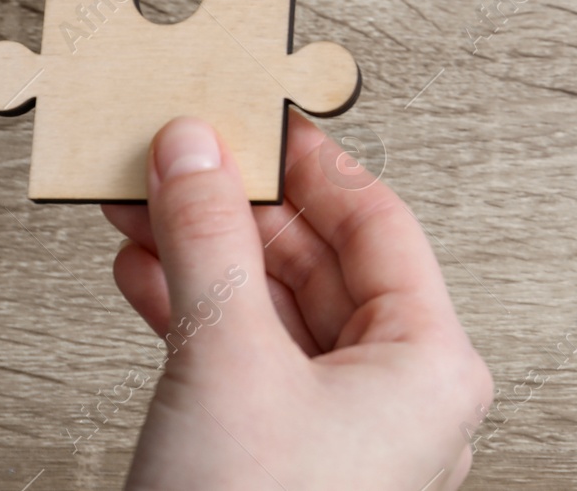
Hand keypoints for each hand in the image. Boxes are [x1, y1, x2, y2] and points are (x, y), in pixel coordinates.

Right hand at [102, 114, 492, 490]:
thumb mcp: (227, 358)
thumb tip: (197, 151)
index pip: (376, 221)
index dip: (309, 163)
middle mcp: (400, 394)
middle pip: (318, 262)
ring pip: (273, 310)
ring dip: (202, 254)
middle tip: (181, 157)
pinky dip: (193, 313)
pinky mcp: (286, 457)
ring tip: (144, 205)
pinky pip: (247, 360)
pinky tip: (146, 271)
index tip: (257, 118)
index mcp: (432, 361)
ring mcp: (343, 431)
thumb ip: (210, 238)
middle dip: (236, 208)